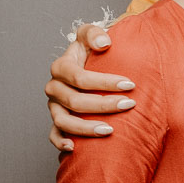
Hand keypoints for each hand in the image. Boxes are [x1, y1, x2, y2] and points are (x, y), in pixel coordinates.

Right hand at [46, 22, 136, 150]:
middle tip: (129, 105)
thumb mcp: (92, 36)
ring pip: (64, 121)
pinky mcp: (56, 121)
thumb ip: (94, 34)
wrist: (87, 66)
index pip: (80, 77)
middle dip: (103, 105)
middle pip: (75, 101)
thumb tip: (104, 43)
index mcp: (61, 67)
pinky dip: (61, 142)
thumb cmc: (91, 52)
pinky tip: (75, 148)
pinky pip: (53, 135)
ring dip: (86, 128)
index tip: (130, 84)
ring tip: (109, 130)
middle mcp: (54, 88)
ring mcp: (54, 107)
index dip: (104, 82)